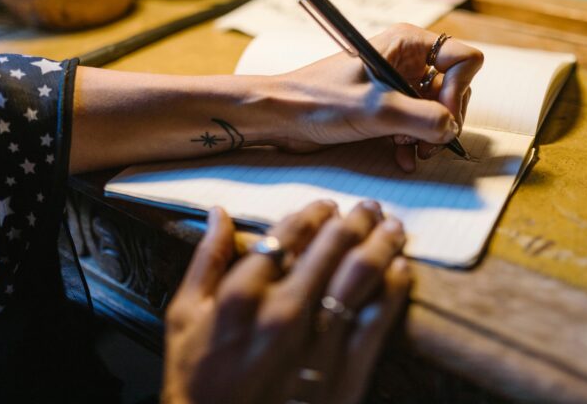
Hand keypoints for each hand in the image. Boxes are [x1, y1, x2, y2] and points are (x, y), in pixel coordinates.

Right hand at [162, 201, 410, 403]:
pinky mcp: (345, 370)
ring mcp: (318, 339)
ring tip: (392, 226)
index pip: (288, 234)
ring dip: (382, 242)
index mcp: (244, 293)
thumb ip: (206, 260)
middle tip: (368, 207)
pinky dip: (394, 286)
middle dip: (355, 219)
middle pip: (332, 246)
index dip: (313, 213)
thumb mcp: (184, 317)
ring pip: (362, 273)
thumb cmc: (198, 380)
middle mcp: (285, 309)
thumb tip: (219, 213)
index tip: (326, 206)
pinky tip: (402, 268)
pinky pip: (378, 319)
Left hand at [264, 23, 483, 171]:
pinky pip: (418, 124)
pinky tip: (402, 157)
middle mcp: (407, 59)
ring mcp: (398, 83)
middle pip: (454, 88)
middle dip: (444, 119)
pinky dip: (415, 142)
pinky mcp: (387, 106)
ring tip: (407, 150)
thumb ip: (421, 118)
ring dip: (428, 135)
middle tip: (426, 143)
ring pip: (437, 110)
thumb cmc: (319, 101)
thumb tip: (451, 128)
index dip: (458, 92)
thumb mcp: (375, 110)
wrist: (282, 116)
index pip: (463, 60)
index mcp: (407, 44)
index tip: (441, 117)